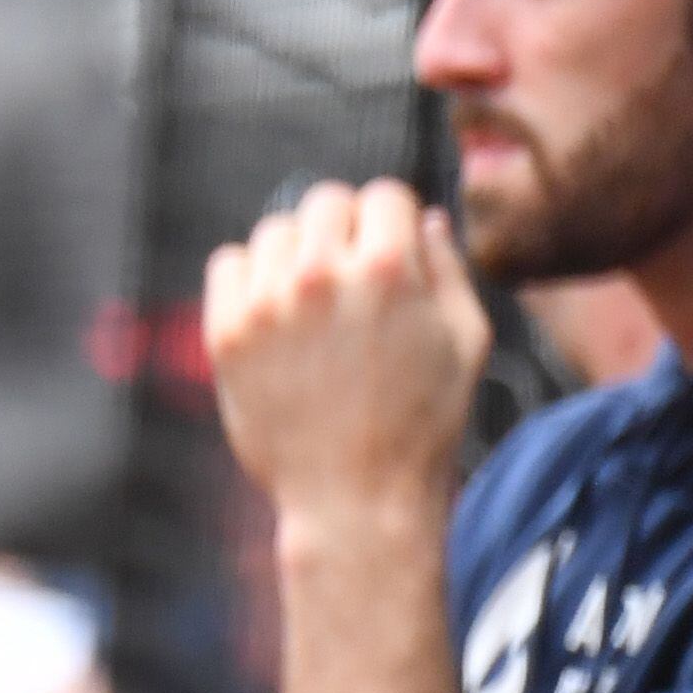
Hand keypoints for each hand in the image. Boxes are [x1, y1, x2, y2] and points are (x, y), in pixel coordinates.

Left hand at [203, 179, 491, 525]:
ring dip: (295, 255)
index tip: (389, 253)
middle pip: (325, 202)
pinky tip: (273, 315)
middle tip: (351, 282)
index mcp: (389, 269)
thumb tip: (428, 218)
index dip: (393, 222)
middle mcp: (322, 275)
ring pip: (275, 231)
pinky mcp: (226, 333)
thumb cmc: (421, 424)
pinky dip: (247, 279)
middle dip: (345, 231)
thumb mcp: (466, 341)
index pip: (384, 194)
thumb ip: (448, 268)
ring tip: (313, 306)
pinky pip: (227, 264)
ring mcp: (268, 303)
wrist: (355, 499)